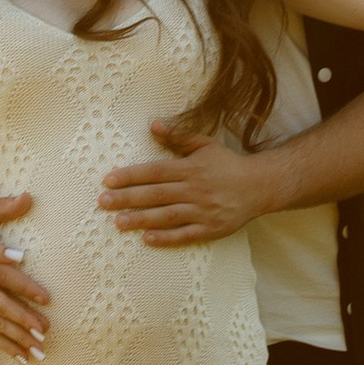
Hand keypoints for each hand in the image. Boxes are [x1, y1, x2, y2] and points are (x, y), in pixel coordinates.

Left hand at [98, 127, 275, 246]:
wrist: (261, 186)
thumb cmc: (228, 164)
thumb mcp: (205, 145)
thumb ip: (178, 137)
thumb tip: (152, 125)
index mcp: (190, 168)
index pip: (155, 171)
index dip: (131, 176)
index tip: (108, 180)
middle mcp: (195, 189)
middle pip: (156, 194)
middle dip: (128, 198)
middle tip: (103, 202)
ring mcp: (203, 210)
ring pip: (167, 216)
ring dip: (141, 219)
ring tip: (118, 222)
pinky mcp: (211, 228)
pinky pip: (186, 234)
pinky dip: (167, 238)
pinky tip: (147, 239)